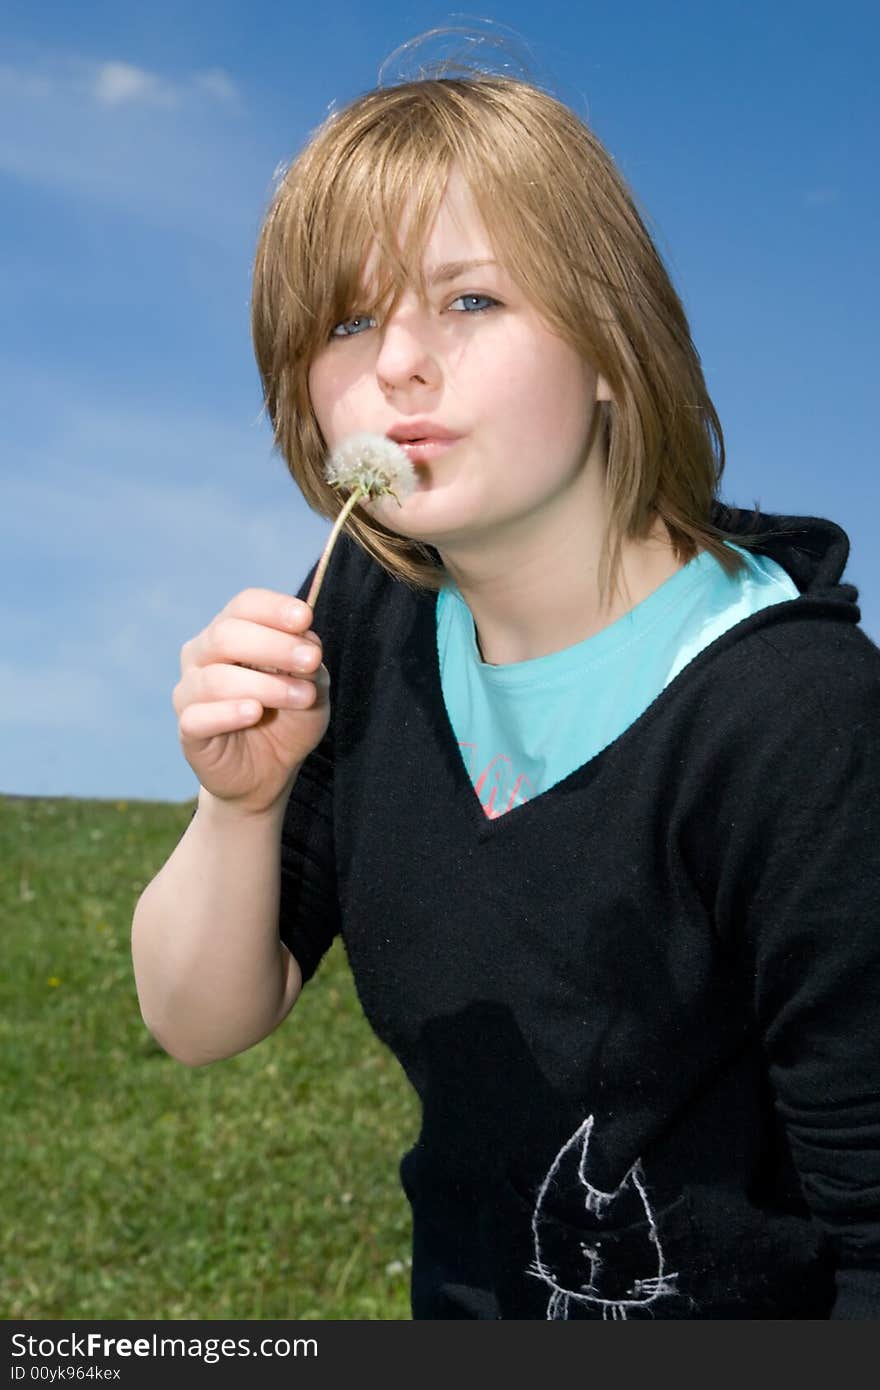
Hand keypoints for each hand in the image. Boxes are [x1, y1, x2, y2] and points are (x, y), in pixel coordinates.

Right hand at [172, 588, 330, 816]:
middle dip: (274, 645)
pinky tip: (254, 713)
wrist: (270, 773)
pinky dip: (228, 712)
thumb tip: (305, 639)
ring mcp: (190, 692)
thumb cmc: (287, 719)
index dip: (273, 608)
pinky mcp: (188, 730)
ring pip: (216, 678)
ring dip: (266, 686)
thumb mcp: (312, 688)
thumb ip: (308, 664)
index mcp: (231, 633)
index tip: (304, 618)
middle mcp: (202, 655)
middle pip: (226, 635)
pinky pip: (198, 716)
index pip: (244, 605)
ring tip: (302, 698)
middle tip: (311, 661)